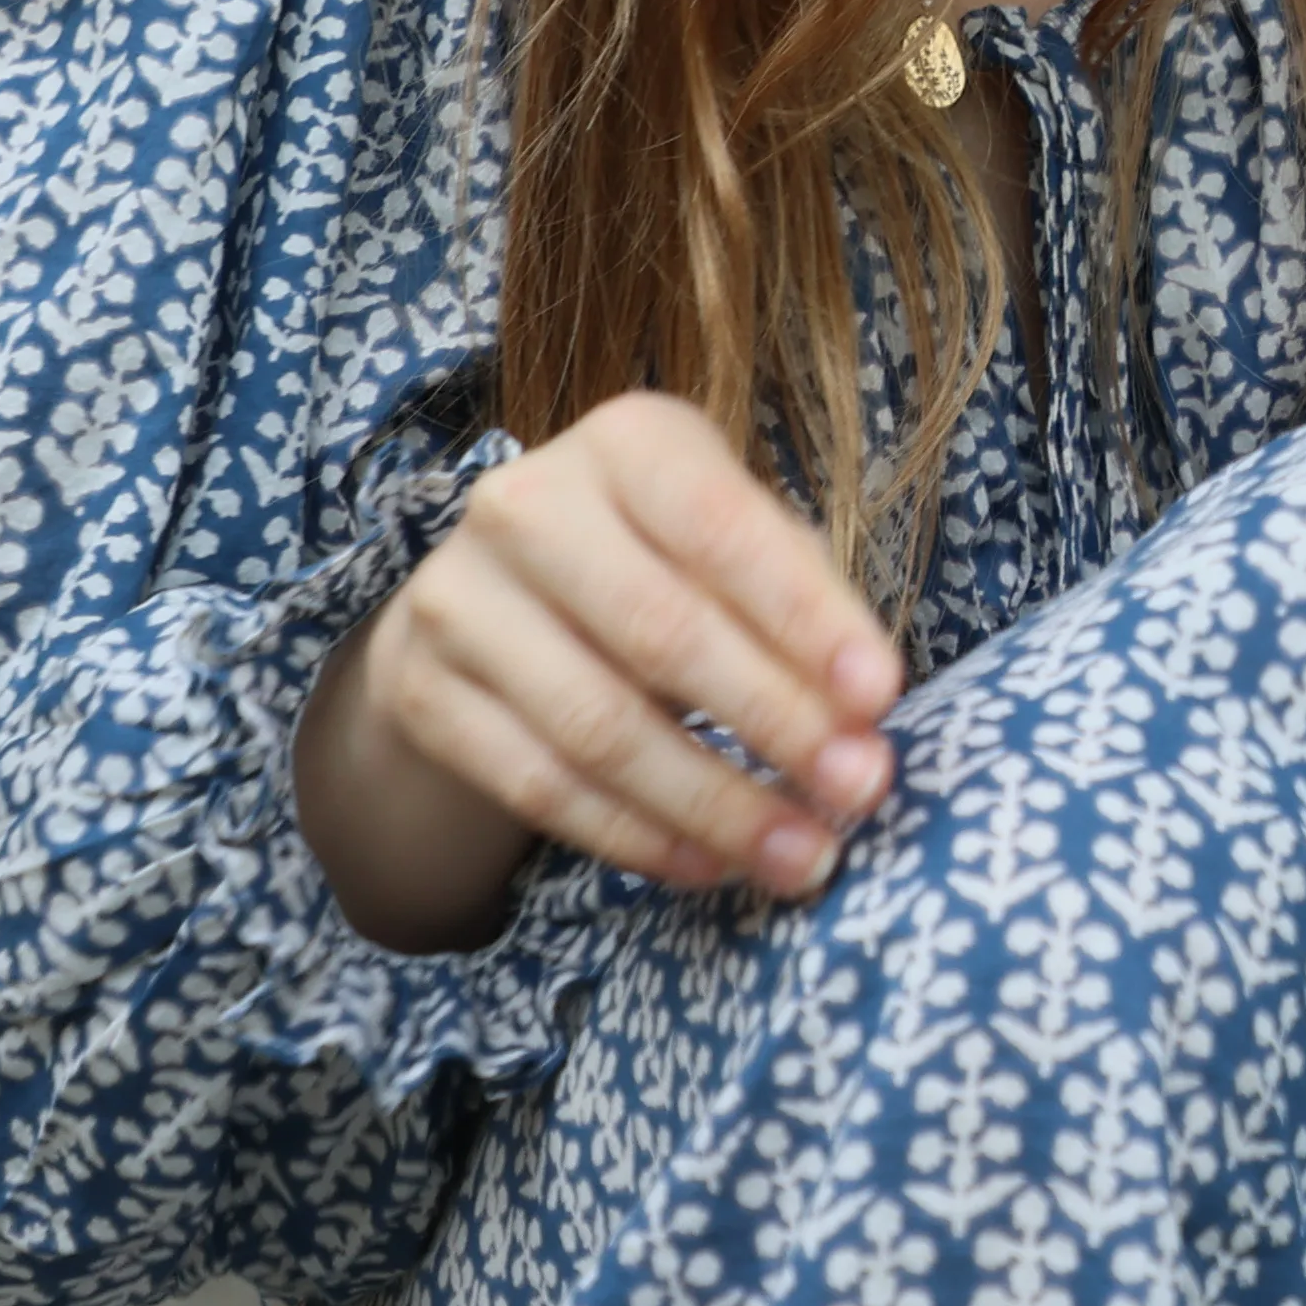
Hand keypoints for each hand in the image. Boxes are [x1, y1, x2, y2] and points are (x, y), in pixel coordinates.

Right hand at [290, 391, 908, 951]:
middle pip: (662, 634)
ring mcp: (456, 599)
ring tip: (801, 855)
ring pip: (597, 727)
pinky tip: (710, 863)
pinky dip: (636, 835)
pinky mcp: (422, 692)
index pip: (724, 531)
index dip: (807, 619)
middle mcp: (525, 504)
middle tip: (859, 791)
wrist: (497, 591)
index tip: (883, 697)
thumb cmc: (661, 557)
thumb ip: (801, 598)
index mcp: (626, 442)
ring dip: (714, 804)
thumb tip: (863, 712)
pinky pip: (539, 784)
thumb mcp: (733, 537)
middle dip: (776, 724)